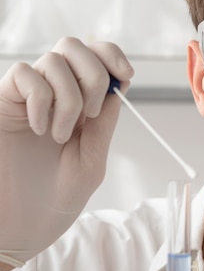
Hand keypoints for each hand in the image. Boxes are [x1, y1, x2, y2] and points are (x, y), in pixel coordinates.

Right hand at [0, 37, 133, 268]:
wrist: (22, 224)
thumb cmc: (58, 197)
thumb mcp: (92, 160)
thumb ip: (103, 124)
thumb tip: (117, 87)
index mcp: (83, 103)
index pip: (98, 57)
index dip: (113, 56)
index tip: (126, 76)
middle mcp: (56, 92)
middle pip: (75, 46)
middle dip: (93, 75)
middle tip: (89, 115)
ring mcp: (29, 95)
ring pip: (53, 60)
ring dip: (68, 99)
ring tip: (59, 136)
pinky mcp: (5, 101)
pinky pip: (23, 73)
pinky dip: (39, 98)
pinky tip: (38, 128)